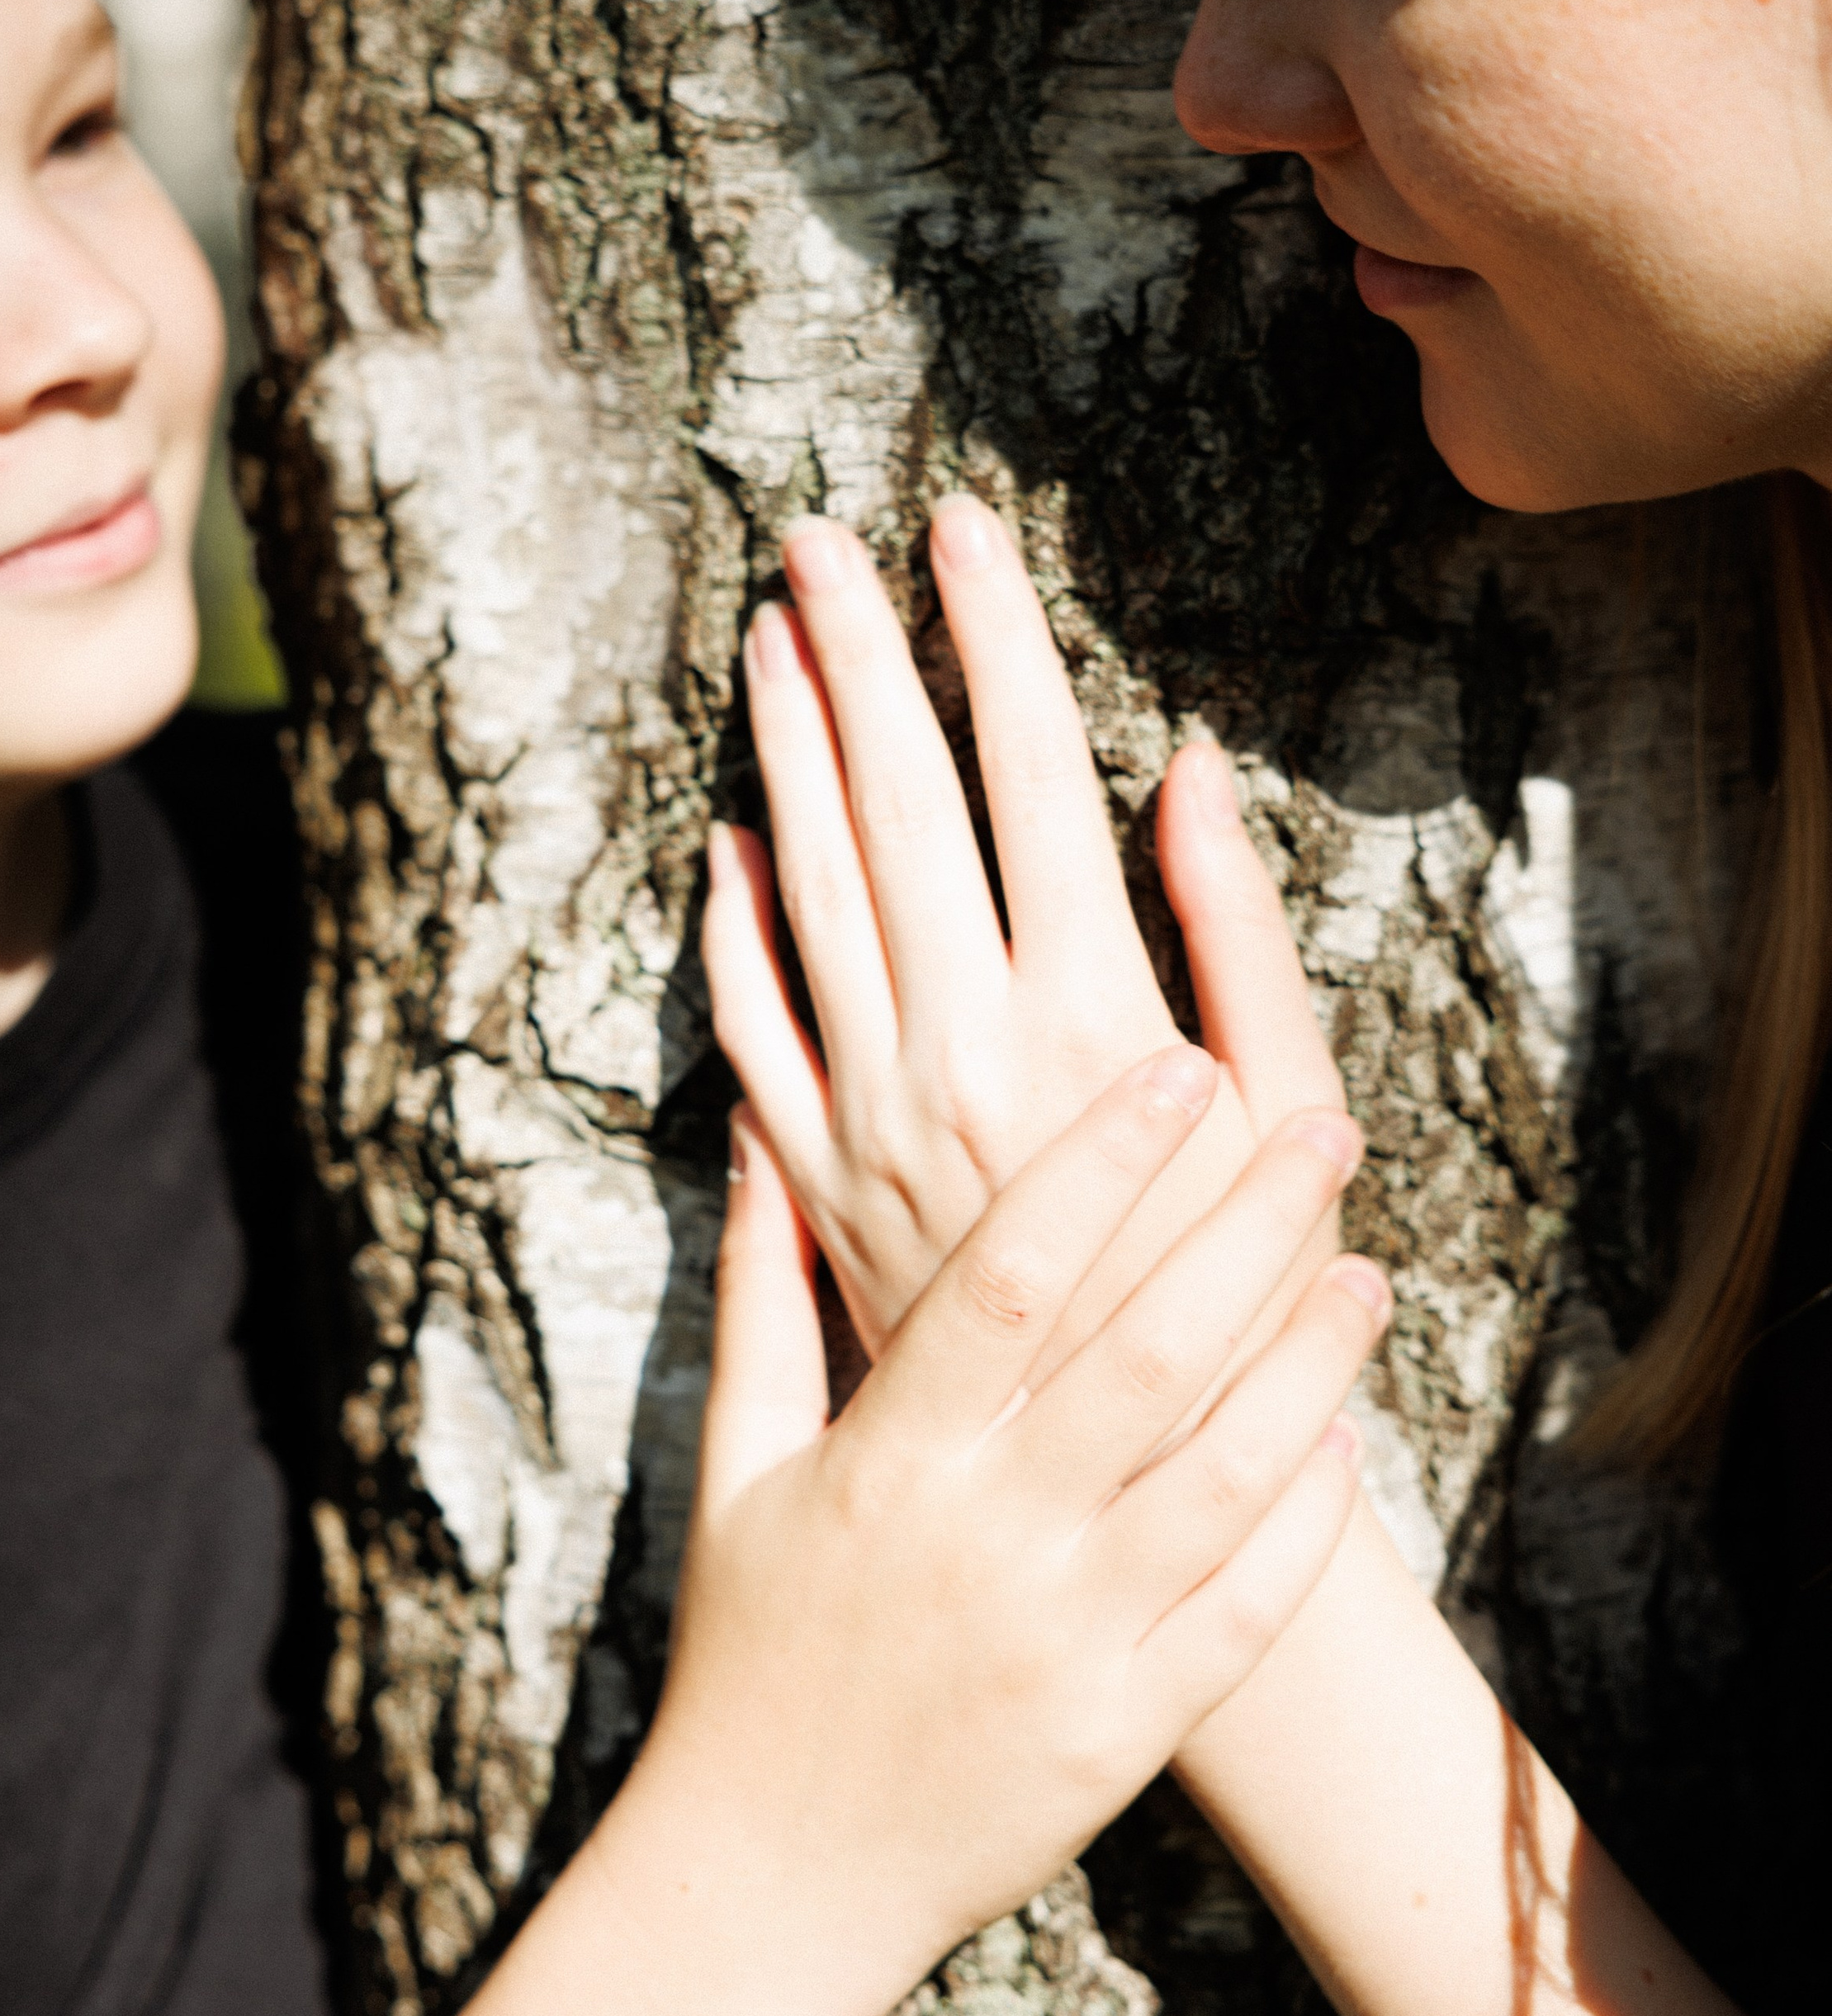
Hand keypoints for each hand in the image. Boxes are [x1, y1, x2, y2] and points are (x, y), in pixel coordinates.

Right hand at [620, 1054, 1385, 2001]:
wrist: (769, 1882)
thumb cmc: (749, 1654)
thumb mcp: (733, 1469)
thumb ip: (762, 1299)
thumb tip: (757, 1140)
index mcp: (891, 1458)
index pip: (1009, 1273)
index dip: (1101, 1161)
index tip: (1179, 1064)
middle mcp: (987, 1537)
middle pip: (1145, 1348)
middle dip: (1249, 1225)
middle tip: (1326, 1124)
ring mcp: (1067, 1639)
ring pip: (1223, 1473)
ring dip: (1310, 1361)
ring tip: (1366, 1266)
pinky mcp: (1126, 1731)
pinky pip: (1243, 1609)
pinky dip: (1305, 1523)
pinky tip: (1345, 1438)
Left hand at [703, 495, 1345, 1365]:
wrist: (1134, 1488)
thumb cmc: (1249, 1294)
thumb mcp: (1288, 1103)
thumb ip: (1229, 925)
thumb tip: (1181, 764)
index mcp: (1094, 1013)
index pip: (1026, 771)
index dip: (987, 636)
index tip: (954, 527)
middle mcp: (965, 1046)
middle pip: (894, 803)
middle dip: (854, 655)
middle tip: (814, 538)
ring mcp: (873, 1112)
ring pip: (808, 892)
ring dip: (782, 756)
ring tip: (764, 640)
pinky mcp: (821, 1178)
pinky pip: (757, 1027)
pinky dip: (735, 929)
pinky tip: (726, 843)